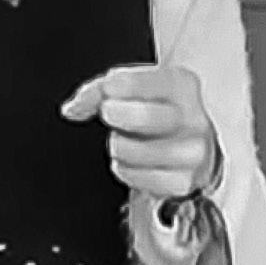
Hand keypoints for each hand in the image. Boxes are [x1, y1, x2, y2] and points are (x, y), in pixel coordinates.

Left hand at [61, 64, 219, 200]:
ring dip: (119, 147)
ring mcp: (192, 152)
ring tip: (127, 140)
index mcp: (180, 85)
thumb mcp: (133, 87)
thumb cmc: (157, 109)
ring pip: (135, 152)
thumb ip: (99, 90)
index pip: (133, 83)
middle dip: (116, 116)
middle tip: (113, 116)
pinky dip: (126, 172)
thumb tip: (72, 109)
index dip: (108, 89)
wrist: (193, 142)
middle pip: (142, 117)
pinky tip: (133, 162)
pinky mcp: (184, 182)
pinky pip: (137, 179)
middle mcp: (192, 118)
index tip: (107, 92)